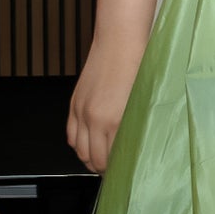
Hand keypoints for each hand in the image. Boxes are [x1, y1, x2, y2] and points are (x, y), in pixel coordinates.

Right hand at [68, 32, 147, 173]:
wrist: (119, 41)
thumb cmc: (138, 65)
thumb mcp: (143, 101)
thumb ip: (135, 126)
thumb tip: (133, 146)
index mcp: (115, 121)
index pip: (112, 159)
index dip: (118, 170)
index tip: (125, 172)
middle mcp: (94, 119)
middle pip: (93, 159)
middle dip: (103, 169)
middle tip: (114, 171)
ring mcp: (81, 112)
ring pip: (79, 150)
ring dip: (89, 159)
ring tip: (101, 162)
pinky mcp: (75, 103)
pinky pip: (71, 134)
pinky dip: (78, 144)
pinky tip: (88, 146)